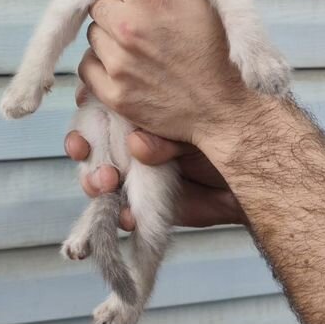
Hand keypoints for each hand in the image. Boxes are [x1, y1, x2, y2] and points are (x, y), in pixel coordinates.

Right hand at [65, 93, 245, 229]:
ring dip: (93, 181)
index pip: (100, 109)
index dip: (86, 112)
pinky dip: (120, 215)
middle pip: (89, 142)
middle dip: (81, 146)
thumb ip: (164, 136)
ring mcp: (130, 175)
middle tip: (82, 151)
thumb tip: (137, 144)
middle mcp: (127, 144)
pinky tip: (127, 216)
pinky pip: (119, 211)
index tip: (82, 108)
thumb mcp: (191, 129)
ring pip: (96, 176)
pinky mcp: (139, 205)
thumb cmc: (218, 140)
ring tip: (106, 183)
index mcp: (136, 116)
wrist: (243, 177)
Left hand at [77, 0, 248, 144]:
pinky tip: (122, 68)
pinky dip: (99, 66)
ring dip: (107, 39)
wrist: (223, 107)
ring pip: (93, 36)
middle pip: (97, 7)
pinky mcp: (115, 94)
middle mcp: (130, 27)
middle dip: (112, 11)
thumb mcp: (199, 1)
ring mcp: (119, 63)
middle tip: (134, 23)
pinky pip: (87, 67)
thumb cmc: (216, 51)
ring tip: (134, 49)